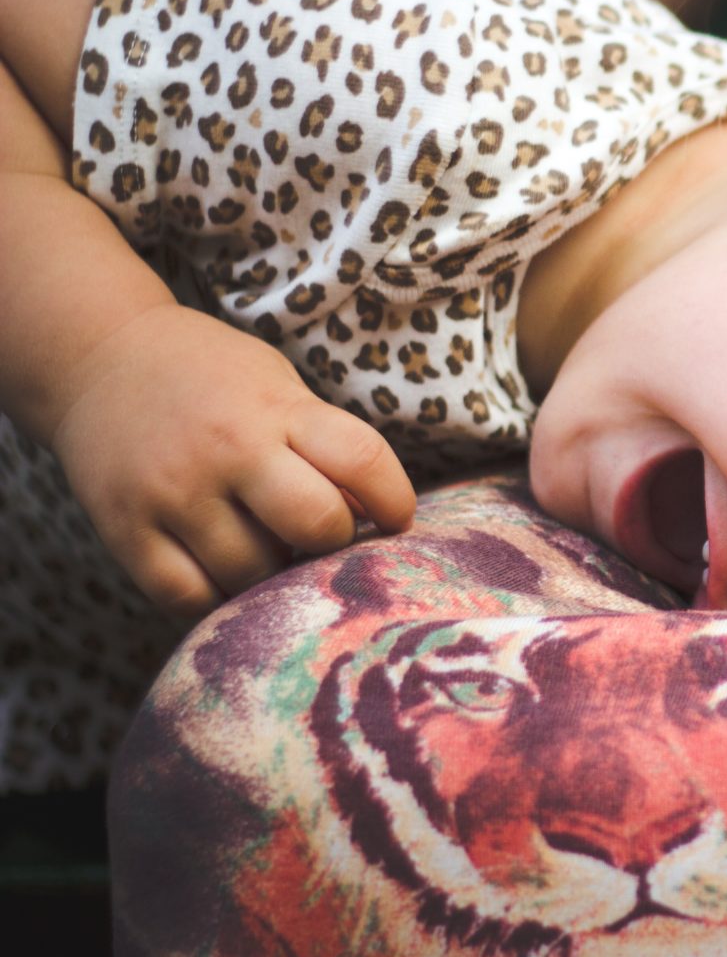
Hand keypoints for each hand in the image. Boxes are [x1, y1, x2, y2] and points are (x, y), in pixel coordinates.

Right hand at [50, 304, 415, 616]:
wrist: (99, 358)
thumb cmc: (212, 378)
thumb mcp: (279, 385)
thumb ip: (323, 444)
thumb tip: (374, 519)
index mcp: (277, 408)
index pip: (362, 458)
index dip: (394, 499)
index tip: (396, 518)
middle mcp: (227, 449)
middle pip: (316, 523)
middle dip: (335, 541)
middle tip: (324, 536)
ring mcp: (173, 493)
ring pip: (253, 572)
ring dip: (274, 574)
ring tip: (268, 547)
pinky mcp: (125, 530)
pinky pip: (188, 596)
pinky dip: (217, 597)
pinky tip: (226, 573)